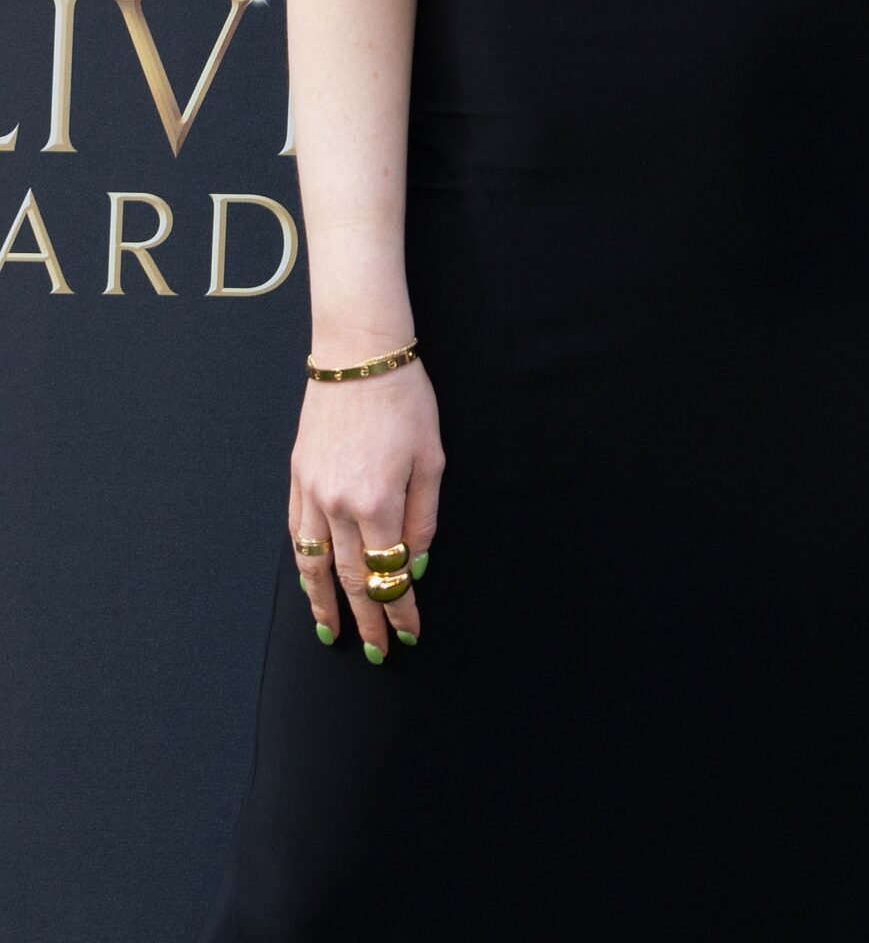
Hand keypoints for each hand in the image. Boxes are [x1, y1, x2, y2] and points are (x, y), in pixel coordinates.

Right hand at [289, 357, 443, 659]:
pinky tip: (311, 582)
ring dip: (324, 603)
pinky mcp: (297, 478)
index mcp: (377, 502)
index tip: (407, 635)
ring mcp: (311, 493)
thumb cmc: (405, 400)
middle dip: (365, 619)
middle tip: (375, 652)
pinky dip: (304, 567)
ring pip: (315, 565)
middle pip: (351, 578)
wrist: (358, 356)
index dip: (398, 610)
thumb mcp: (431, 458)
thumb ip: (423, 518)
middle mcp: (338, 506)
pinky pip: (298, 536)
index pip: (389, 573)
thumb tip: (413, 565)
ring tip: (332, 633)